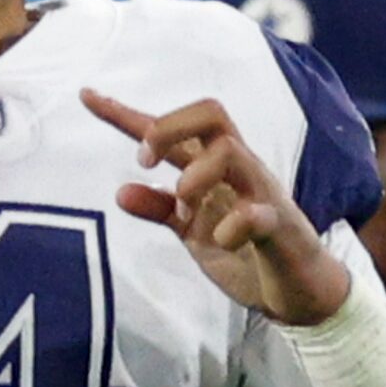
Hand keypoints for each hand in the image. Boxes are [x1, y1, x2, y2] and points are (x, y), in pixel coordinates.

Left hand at [81, 89, 351, 325]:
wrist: (299, 291)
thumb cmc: (248, 253)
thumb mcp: (192, 233)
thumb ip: (160, 210)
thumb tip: (120, 192)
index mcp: (214, 169)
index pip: (171, 129)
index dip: (126, 112)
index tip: (86, 96)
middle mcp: (239, 170)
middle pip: (211, 113)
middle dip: (169, 126)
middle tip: (145, 160)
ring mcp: (261, 194)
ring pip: (232, 151)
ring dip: (196, 173)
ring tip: (184, 204)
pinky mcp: (279, 226)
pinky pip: (258, 213)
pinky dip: (233, 226)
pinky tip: (220, 242)